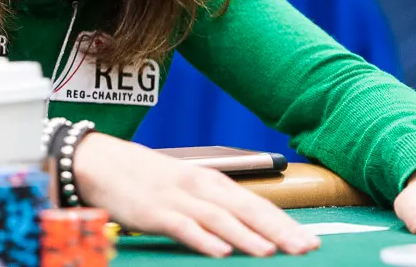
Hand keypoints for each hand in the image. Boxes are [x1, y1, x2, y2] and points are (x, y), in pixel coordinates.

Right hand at [72, 133, 319, 257]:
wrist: (104, 164)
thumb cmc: (150, 180)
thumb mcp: (189, 188)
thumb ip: (218, 206)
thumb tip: (254, 227)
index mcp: (213, 182)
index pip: (258, 204)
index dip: (286, 223)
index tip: (312, 240)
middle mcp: (201, 186)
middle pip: (247, 210)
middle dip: (279, 230)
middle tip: (306, 248)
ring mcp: (178, 198)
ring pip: (219, 218)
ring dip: (246, 236)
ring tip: (271, 252)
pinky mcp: (155, 212)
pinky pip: (183, 227)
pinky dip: (203, 239)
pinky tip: (220, 252)